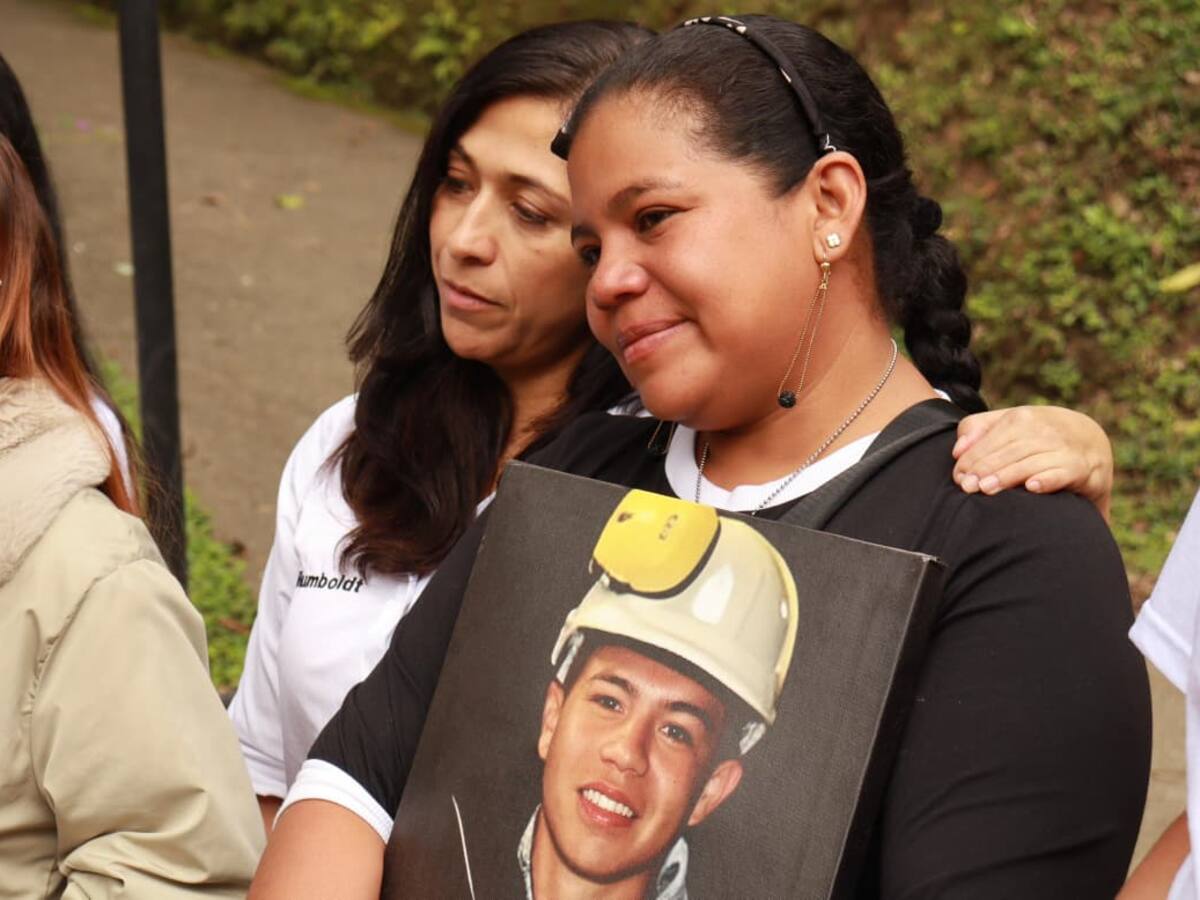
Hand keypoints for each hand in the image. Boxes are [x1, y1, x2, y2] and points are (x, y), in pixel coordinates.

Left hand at [951, 406, 1112, 519]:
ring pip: (1032, 461)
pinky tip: (1032, 487)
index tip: (959, 477)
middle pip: (1009, 450)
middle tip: (968, 487)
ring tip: (987, 489)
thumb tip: (957, 450)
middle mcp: (1044, 430)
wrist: (1089, 439)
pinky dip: (1049, 479)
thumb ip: (979, 431)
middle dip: (986, 468)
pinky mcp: (1083, 468)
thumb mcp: (1008, 425)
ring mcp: (1064, 448)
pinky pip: (1065, 473)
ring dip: (1008, 476)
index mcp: (1021, 418)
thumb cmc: (1036, 436)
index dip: (973, 458)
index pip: (991, 439)